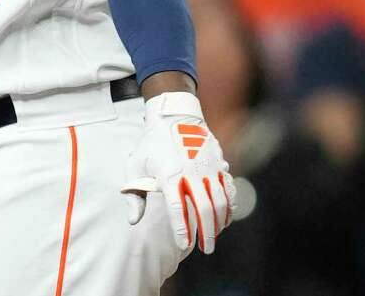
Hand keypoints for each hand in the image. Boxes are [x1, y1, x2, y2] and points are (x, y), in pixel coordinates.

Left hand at [121, 92, 235, 253]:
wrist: (173, 116)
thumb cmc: (151, 143)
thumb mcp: (136, 164)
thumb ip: (134, 194)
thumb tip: (134, 220)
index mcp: (169, 173)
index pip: (177, 208)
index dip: (181, 228)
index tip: (184, 244)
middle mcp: (191, 172)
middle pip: (204, 208)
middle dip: (206, 232)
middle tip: (205, 249)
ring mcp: (208, 168)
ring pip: (221, 201)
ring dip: (220, 222)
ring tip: (214, 237)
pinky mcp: (219, 164)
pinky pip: (229, 190)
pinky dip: (230, 207)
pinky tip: (225, 219)